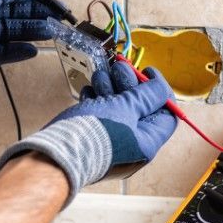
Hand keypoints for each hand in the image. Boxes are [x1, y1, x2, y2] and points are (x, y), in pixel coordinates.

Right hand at [0, 61, 177, 203]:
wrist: (56, 154)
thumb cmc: (94, 134)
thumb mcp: (127, 108)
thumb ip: (147, 96)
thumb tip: (160, 89)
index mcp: (147, 143)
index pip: (166, 114)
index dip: (159, 90)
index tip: (146, 72)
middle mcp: (131, 145)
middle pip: (139, 107)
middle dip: (129, 83)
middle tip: (119, 69)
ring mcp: (110, 142)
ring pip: (117, 107)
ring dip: (110, 87)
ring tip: (100, 78)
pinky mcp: (91, 137)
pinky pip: (100, 115)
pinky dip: (96, 99)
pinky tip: (89, 93)